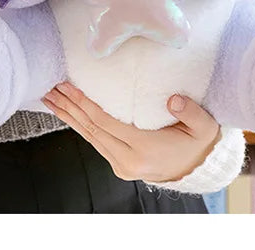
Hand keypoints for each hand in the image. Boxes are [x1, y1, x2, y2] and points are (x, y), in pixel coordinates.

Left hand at [42, 81, 220, 184]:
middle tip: (50, 87)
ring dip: (69, 117)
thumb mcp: (203, 127)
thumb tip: (173, 99)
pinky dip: (79, 126)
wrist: (198, 168)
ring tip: (51, 99)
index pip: (105, 123)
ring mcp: (121, 165)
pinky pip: (95, 141)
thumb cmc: (198, 143)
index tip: (68, 87)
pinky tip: (68, 113)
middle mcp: (127, 161)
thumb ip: (190, 112)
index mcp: (143, 149)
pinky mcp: (119, 164)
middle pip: (91, 130)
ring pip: (89, 137)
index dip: (84, 104)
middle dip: (69, 107)